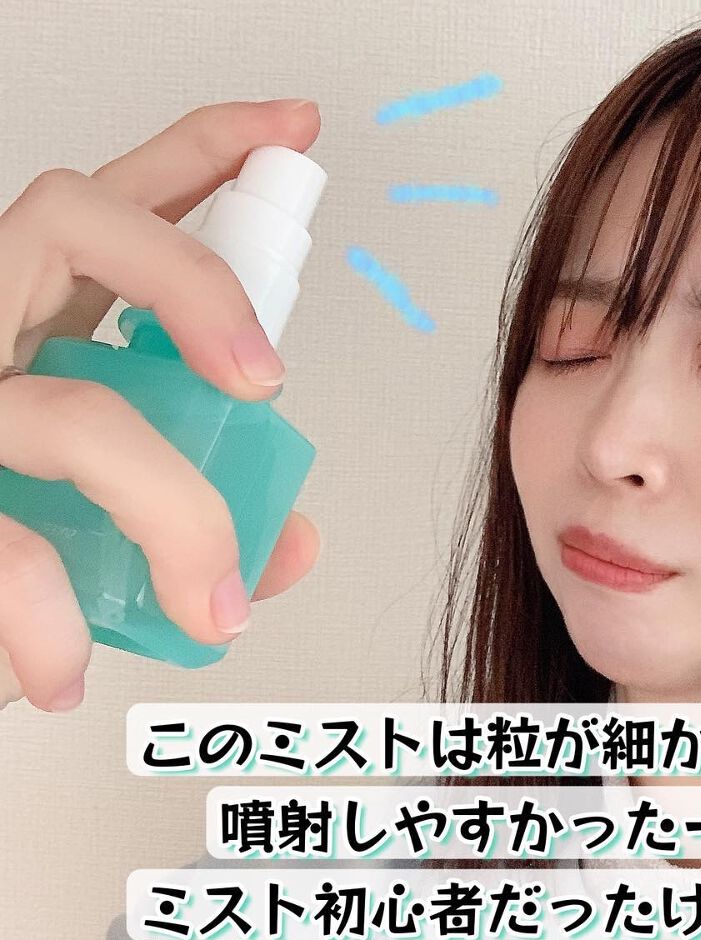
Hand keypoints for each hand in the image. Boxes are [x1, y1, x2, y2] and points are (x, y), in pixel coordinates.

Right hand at [0, 100, 323, 712]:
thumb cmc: (3, 551)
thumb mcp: (105, 520)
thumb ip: (209, 516)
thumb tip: (292, 539)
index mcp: (35, 320)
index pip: (115, 204)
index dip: (202, 151)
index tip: (294, 131)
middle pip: (71, 218)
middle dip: (191, 280)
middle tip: (267, 379)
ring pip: (69, 410)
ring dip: (172, 512)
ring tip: (209, 606)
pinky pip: (1, 544)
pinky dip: (44, 621)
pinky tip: (60, 670)